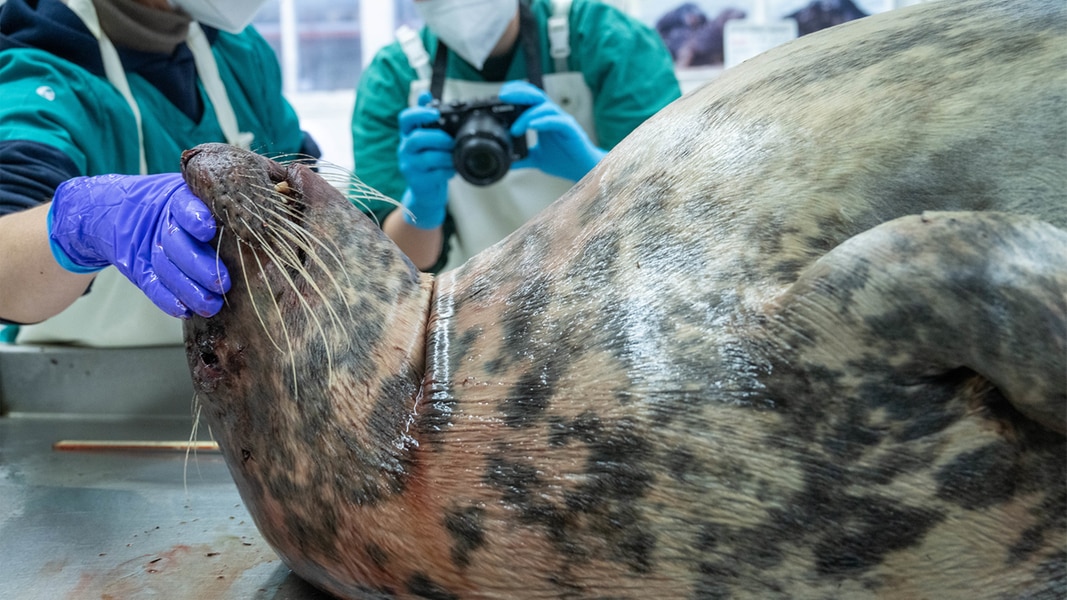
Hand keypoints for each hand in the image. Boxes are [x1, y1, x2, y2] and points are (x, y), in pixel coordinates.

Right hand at [48, 173, 230, 317]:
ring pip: (166, 268)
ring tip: (210, 304)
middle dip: (199, 265)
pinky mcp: (140, 269)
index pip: (184, 207)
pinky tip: (184, 310)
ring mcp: (149, 247)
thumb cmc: (182, 208)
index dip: (195, 218)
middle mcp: (163, 223)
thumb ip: (219, 210)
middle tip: (222, 282)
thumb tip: (252, 224)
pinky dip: (167, 300)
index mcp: (178, 200)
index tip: (208, 230)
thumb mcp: (194, 197)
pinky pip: (152, 285)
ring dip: (188, 289)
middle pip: (176, 243)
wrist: (123, 212)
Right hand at [397, 92, 453, 228]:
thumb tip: (425, 94)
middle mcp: (405, 149)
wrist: (426, 192)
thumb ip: (428, 118)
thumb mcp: (428, 139)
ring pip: (427, 157)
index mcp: (408, 134)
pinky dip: (448, 170)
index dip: (419, 113)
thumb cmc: (430, 161)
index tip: (435, 113)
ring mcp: (409, 166)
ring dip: (445, 155)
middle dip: (438, 138)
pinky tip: (452, 170)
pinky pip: (435, 173)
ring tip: (454, 156)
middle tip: (451, 141)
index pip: (405, 119)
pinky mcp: (418, 181)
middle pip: (417, 139)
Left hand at [499, 81, 606, 181]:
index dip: (516, 92)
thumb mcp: (537, 159)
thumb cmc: (564, 160)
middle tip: (503, 97)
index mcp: (544, 119)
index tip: (500, 96)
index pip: (529, 98)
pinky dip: (543, 121)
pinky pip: (556, 120)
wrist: (583, 170)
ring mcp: (562, 121)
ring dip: (527, 115)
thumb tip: (506, 162)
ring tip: (515, 129)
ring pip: (544, 107)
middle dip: (518, 93)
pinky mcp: (571, 129)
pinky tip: (532, 126)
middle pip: (535, 95)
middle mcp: (553, 116)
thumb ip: (522, 158)